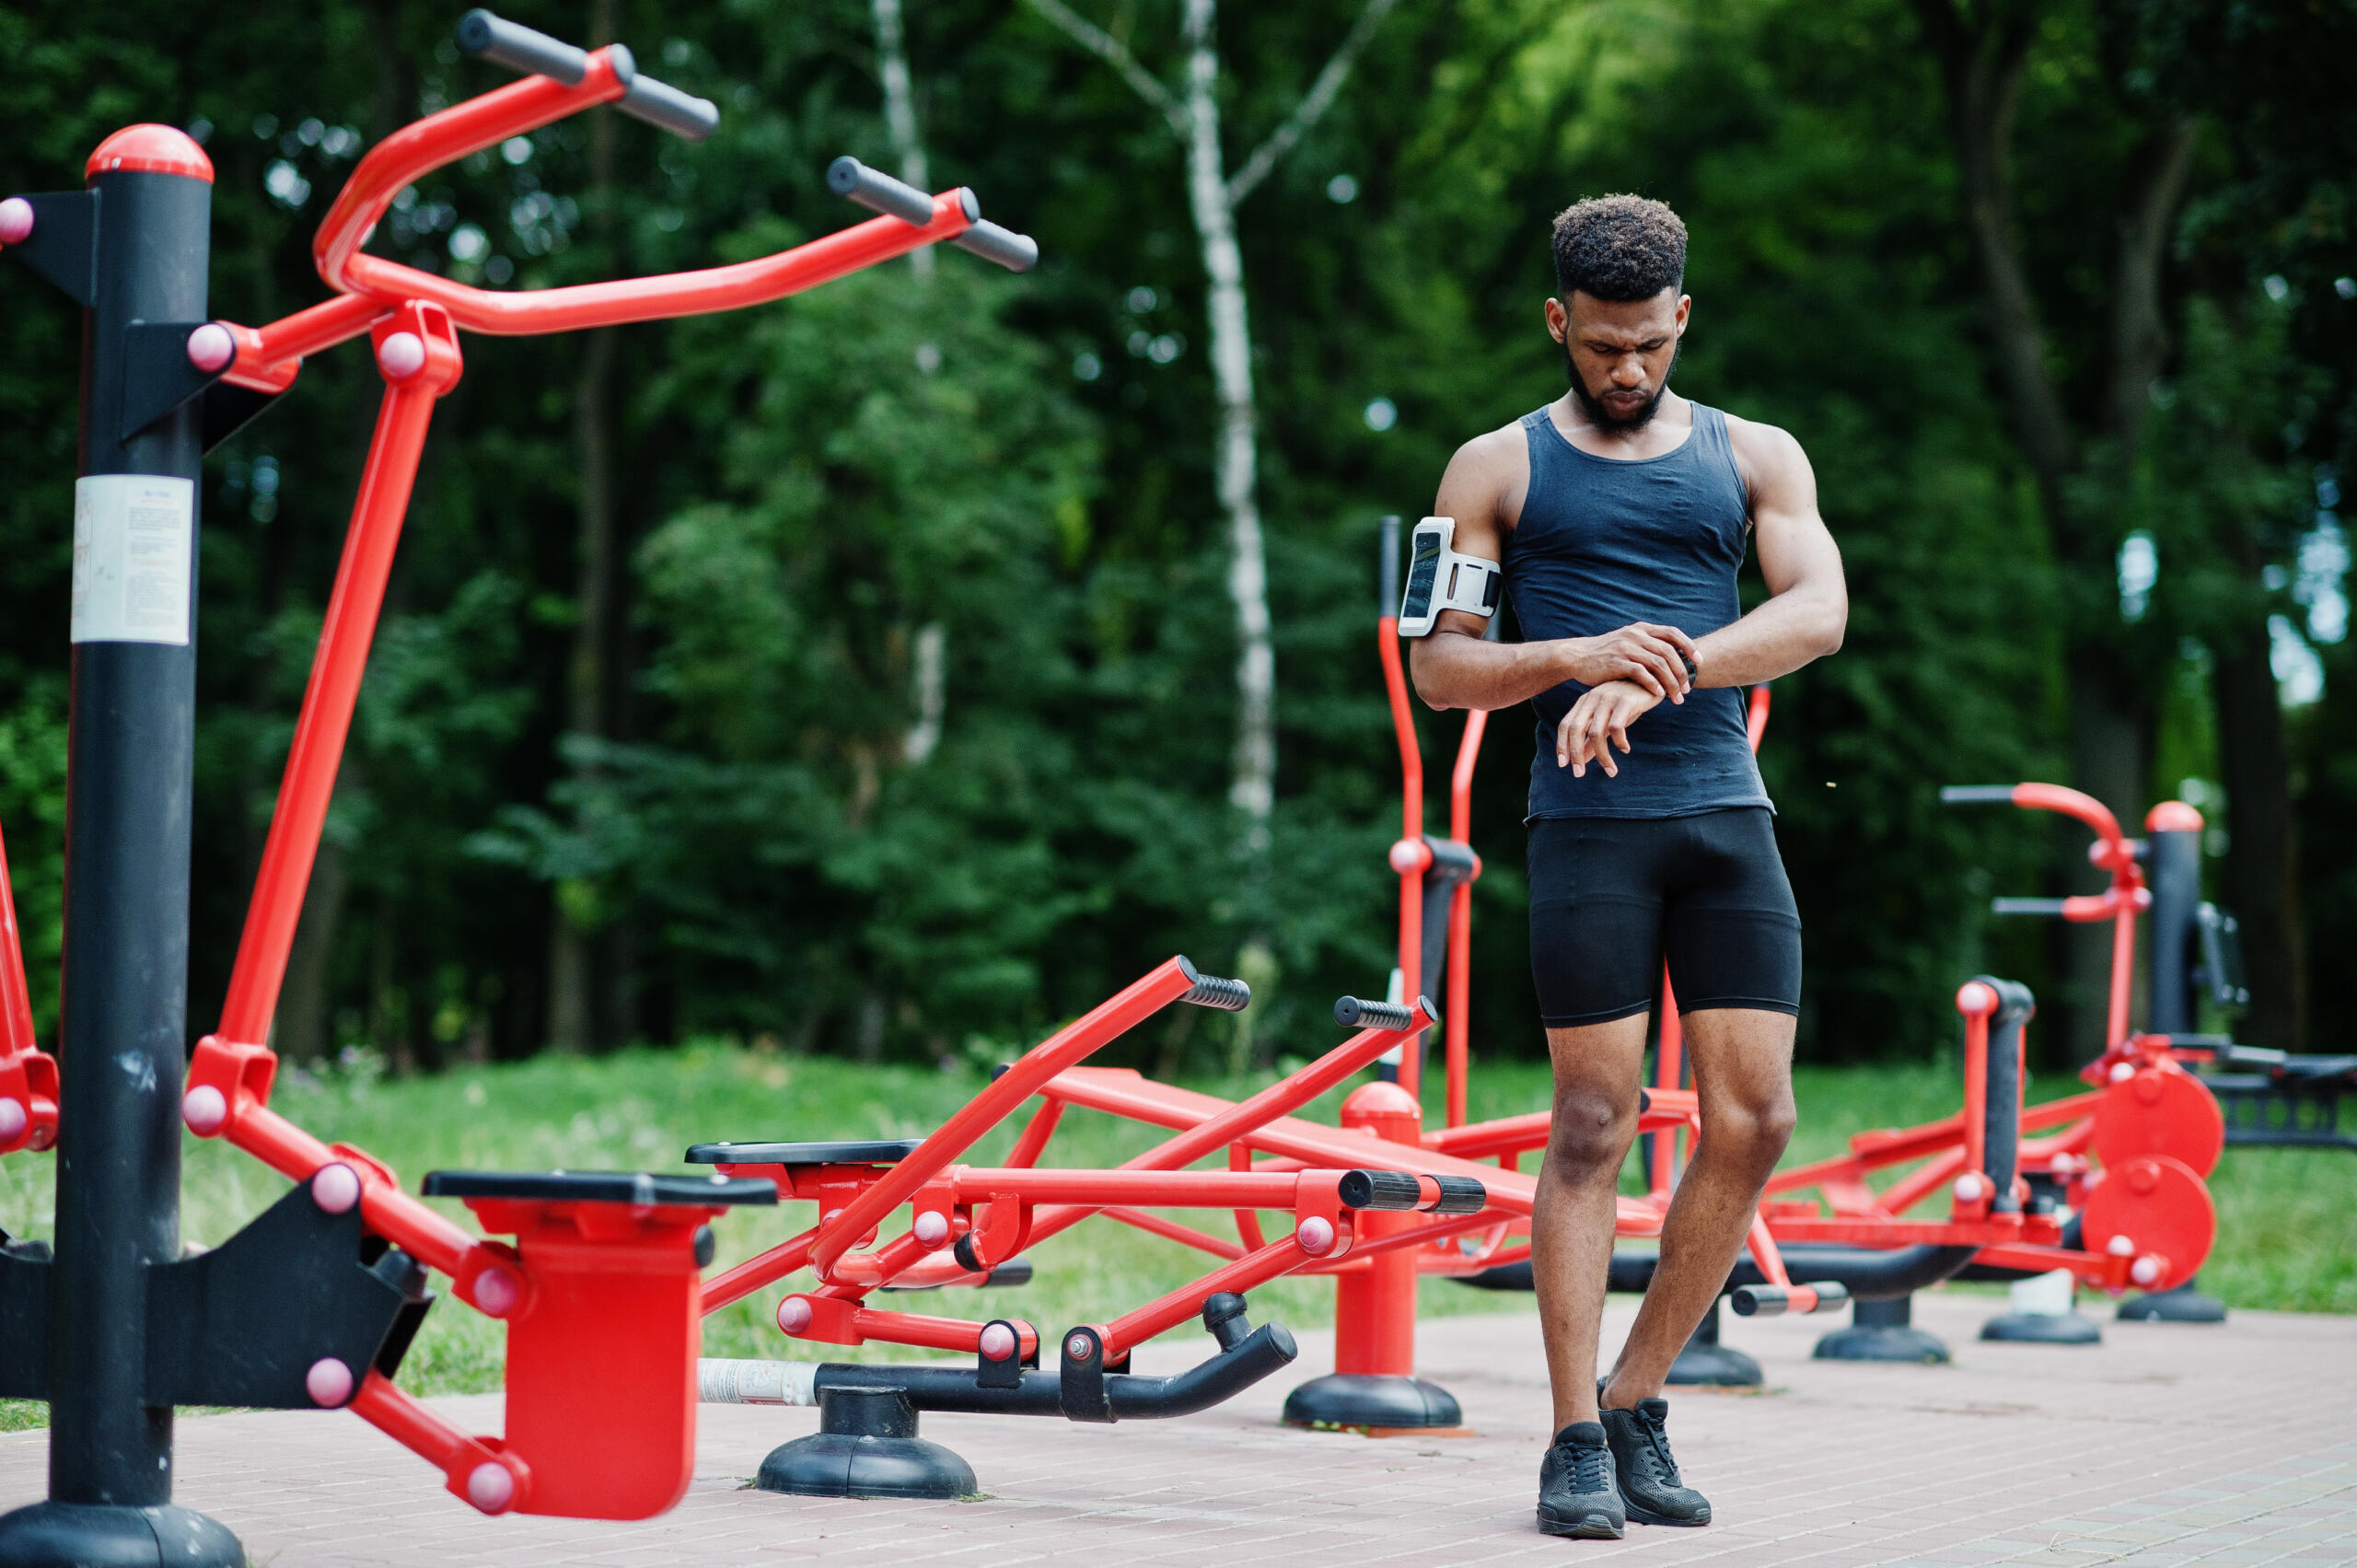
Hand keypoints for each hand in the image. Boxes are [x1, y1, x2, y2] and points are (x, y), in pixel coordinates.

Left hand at [1557, 680, 1662, 776]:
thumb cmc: (1628, 703)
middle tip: (1578, 774)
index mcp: (1585, 702)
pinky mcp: (1625, 700)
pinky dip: (1620, 742)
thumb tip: (1581, 759)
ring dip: (1602, 756)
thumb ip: (1593, 737)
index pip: (1566, 725)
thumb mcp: (1608, 720)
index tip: (1562, 765)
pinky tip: (1625, 749)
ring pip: (1596, 733)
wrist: (1654, 680)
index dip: (1562, 745)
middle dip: (1575, 754)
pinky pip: (1616, 727)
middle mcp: (1593, 698)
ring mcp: (1608, 698)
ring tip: (1611, 771)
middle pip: (1576, 729)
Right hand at [1561, 623, 1695, 702]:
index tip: (1699, 662)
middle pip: (1669, 652)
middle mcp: (1636, 635)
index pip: (1673, 633)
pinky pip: (1641, 673)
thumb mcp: (1628, 642)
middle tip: (1687, 690)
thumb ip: (1647, 645)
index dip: (1689, 646)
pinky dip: (1653, 684)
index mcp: (1641, 629)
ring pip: (1658, 664)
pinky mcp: (1617, 662)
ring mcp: (1626, 647)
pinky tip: (1659, 695)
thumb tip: (1673, 657)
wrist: (1577, 656)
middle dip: (1682, 672)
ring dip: (1671, 682)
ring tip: (1677, 697)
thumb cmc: (1606, 654)